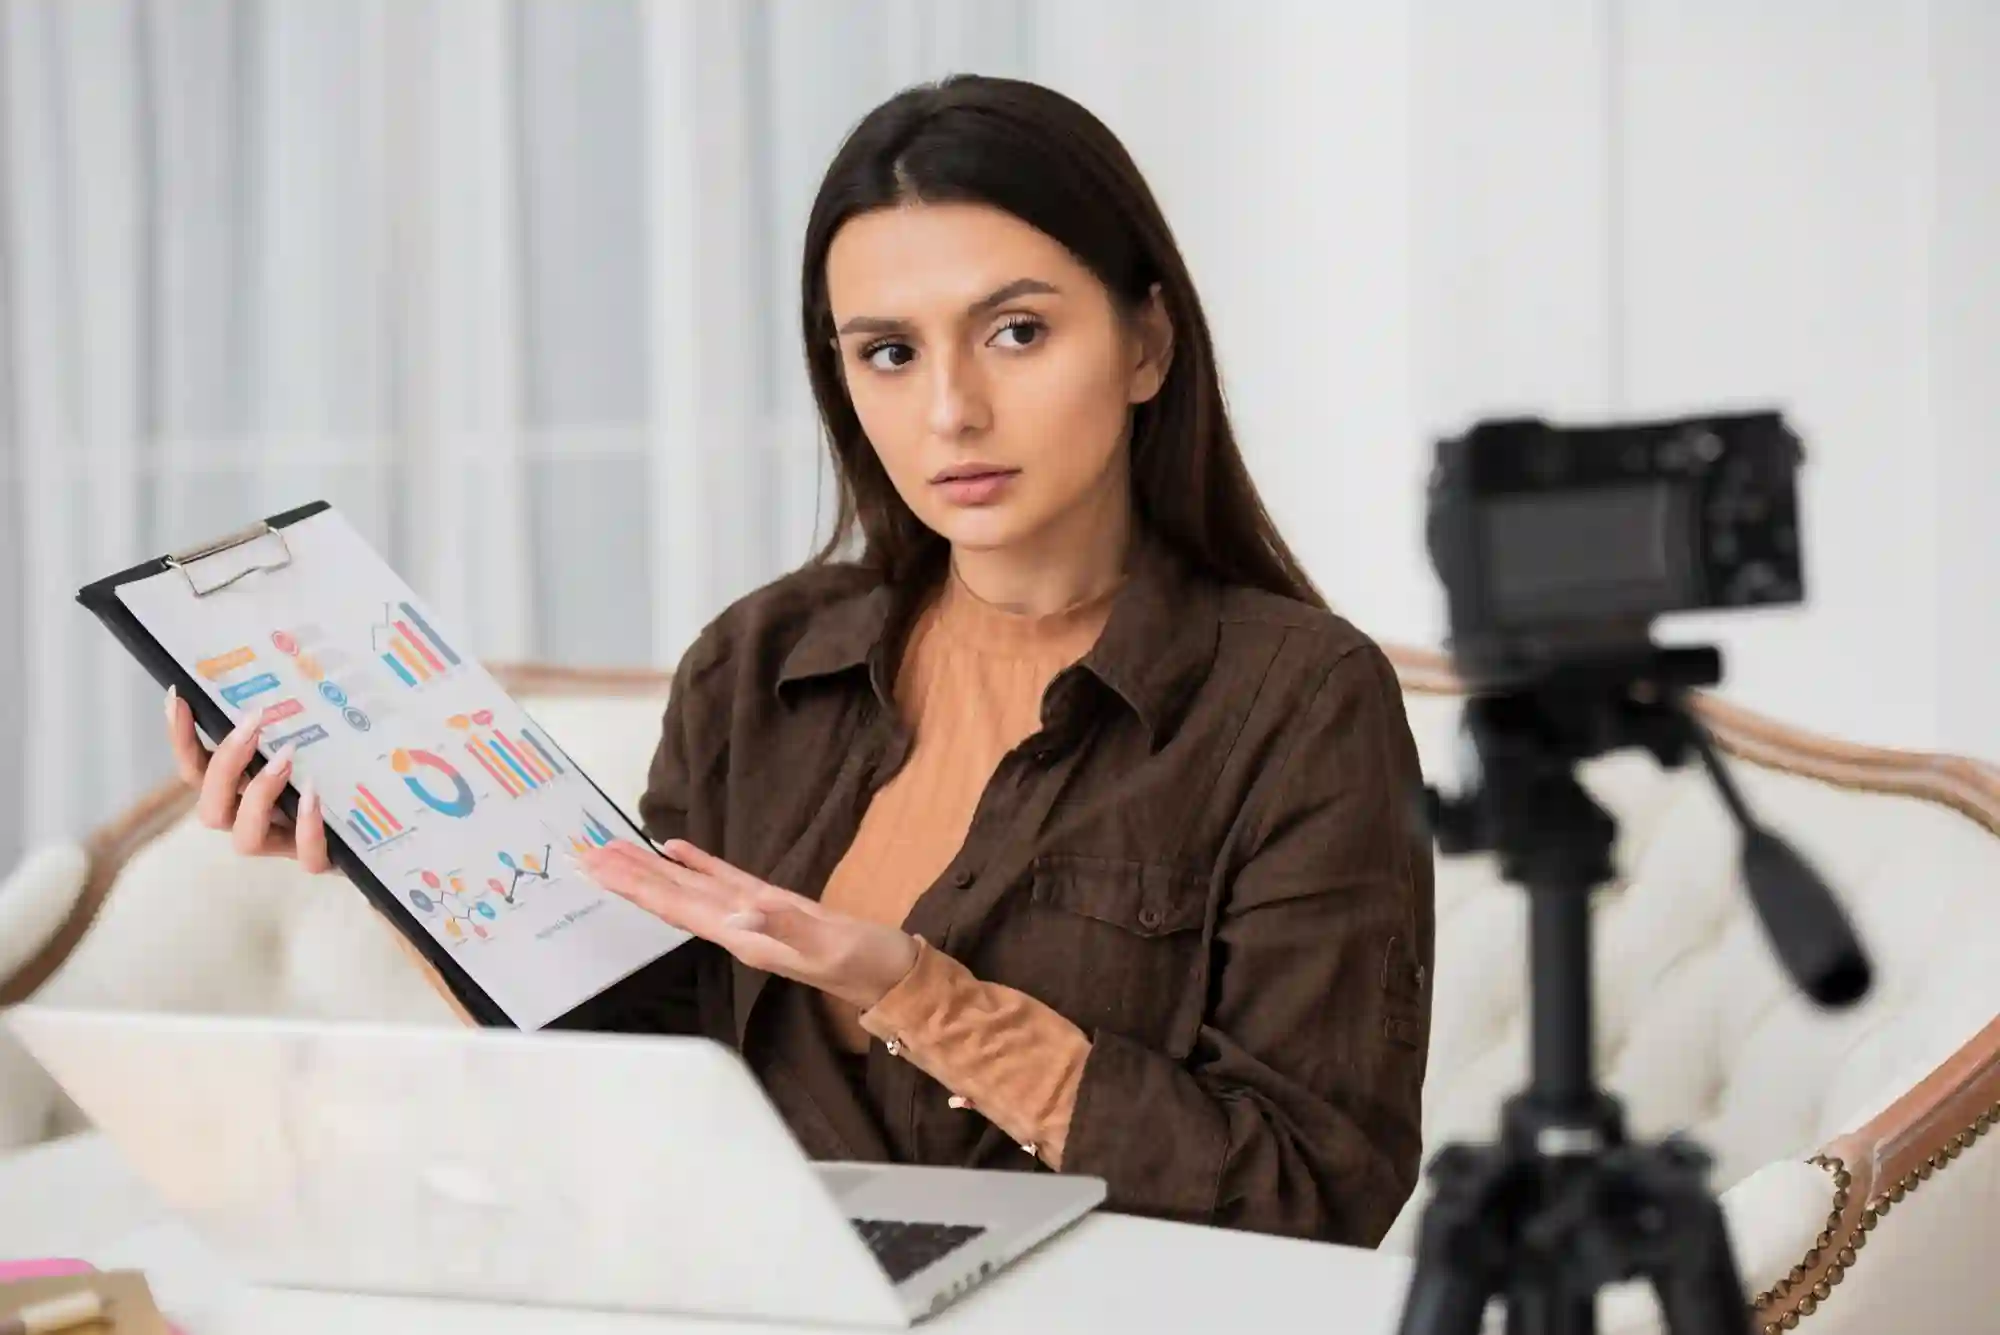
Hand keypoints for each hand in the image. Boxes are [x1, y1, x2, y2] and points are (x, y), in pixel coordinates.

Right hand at [165, 686, 332, 872]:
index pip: (195, 771)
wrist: (376, 832)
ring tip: (285, 758)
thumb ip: (280, 726)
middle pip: (212, 809)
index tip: (179, 697)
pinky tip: (313, 795)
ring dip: (259, 796)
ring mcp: (285, 844)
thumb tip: (270, 676)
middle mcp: (252, 821)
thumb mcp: (301, 746)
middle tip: (253, 724)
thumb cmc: (330, 776)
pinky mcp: (320, 861)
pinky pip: (307, 857)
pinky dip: (308, 828)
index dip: (181, 740)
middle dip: (225, 766)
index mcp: (239, 794)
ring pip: (247, 839)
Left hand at [578, 839, 919, 1011]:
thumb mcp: (828, 945)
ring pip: (692, 888)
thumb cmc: (866, 962)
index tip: (601, 870)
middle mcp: (740, 927)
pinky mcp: (774, 904)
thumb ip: (784, 929)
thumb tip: (738, 916)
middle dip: (630, 878)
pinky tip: (675, 850)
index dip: (638, 888)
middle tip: (588, 854)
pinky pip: (723, 880)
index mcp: (745, 937)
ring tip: (616, 851)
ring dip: (653, 871)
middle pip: (673, 899)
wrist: (894, 974)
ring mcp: (755, 915)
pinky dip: (696, 863)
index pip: (678, 909)